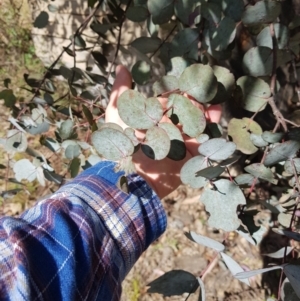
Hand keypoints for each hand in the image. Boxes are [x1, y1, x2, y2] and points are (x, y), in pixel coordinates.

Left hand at [106, 65, 221, 198]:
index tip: (190, 81)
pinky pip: (205, 137)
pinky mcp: (191, 152)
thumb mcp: (117, 114)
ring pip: (198, 121)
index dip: (182, 91)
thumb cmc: (123, 142)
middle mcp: (169, 127)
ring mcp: (181, 139)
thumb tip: (121, 67)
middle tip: (203, 92)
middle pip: (188, 109)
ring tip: (212, 105)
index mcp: (155, 117)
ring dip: (207, 111)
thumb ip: (120, 92)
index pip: (172, 99)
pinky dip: (212, 126)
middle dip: (197, 100)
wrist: (135, 175)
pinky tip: (216, 114)